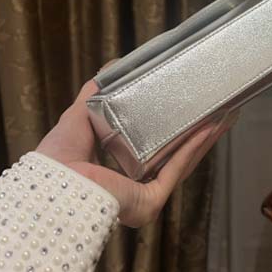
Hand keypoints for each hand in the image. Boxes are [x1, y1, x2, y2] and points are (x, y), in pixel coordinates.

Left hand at [36, 70, 238, 227]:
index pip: (155, 153)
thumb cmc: (57, 160)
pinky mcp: (148, 202)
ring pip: (181, 164)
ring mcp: (144, 198)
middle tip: (216, 114)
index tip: (190, 113)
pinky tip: (206, 128)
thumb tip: (110, 69)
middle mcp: (134, 190)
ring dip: (202, 139)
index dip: (175, 132)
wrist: (49, 185)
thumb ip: (93, 94)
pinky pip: (174, 171)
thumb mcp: (78, 118)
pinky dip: (191, 148)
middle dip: (197, 135)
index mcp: (118, 175)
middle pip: (175, 158)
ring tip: (222, 117)